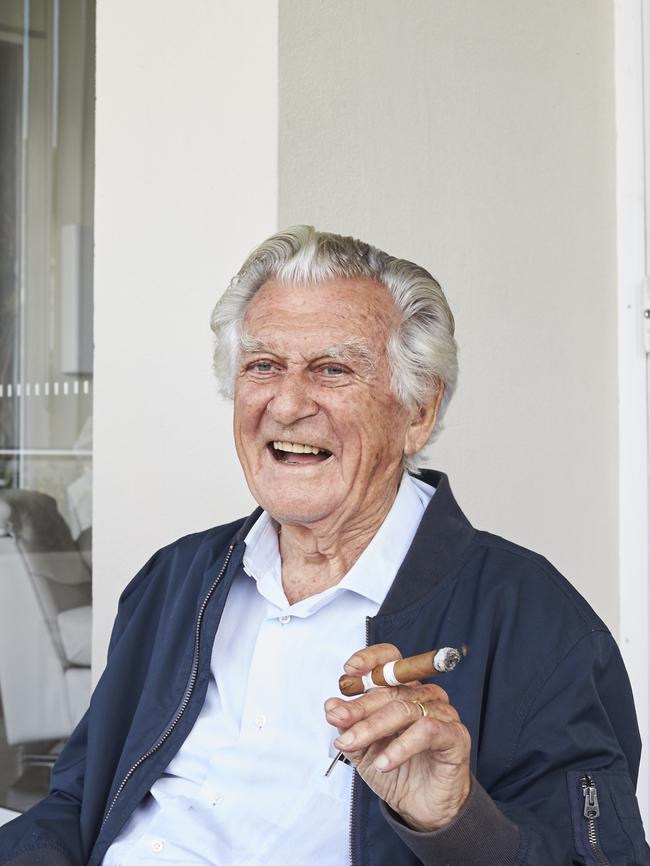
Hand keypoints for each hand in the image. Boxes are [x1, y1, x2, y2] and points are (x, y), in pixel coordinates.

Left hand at [324, 643, 470, 831]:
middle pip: (390, 689)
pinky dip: (401, 746)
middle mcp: (424, 696)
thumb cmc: (396, 771)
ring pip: (404, 709)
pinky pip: (426, 731)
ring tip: (352, 745)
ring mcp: (442, 713)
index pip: (390, 661)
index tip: (348, 671)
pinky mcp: (455, 735)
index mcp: (403, 690)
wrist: (422, 807)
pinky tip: (384, 762)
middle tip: (337, 720)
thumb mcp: (363, 749)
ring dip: (373, 727)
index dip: (370, 660)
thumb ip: (349, 726)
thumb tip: (332, 705)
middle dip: (359, 706)